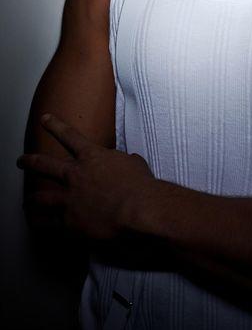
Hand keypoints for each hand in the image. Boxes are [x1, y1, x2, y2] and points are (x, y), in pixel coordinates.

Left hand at [17, 113, 155, 241]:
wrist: (136, 209)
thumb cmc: (139, 185)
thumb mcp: (133, 163)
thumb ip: (124, 161)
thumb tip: (128, 162)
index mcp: (91, 157)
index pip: (69, 135)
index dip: (55, 125)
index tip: (45, 119)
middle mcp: (75, 175)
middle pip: (45, 165)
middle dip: (30, 161)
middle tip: (21, 160)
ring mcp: (69, 199)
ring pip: (40, 197)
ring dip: (31, 198)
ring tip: (25, 200)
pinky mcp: (69, 222)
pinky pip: (47, 222)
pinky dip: (39, 223)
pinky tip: (34, 223)